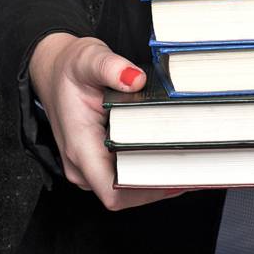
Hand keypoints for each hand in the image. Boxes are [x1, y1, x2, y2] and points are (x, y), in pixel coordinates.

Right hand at [30, 31, 185, 209]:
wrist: (53, 69)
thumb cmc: (70, 68)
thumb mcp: (89, 58)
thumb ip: (111, 67)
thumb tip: (135, 79)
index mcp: (80, 147)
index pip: (112, 192)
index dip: (147, 192)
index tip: (179, 177)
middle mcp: (82, 165)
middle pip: (126, 194)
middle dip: (162, 184)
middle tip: (200, 166)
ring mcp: (90, 165)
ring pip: (127, 187)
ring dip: (158, 177)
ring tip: (195, 161)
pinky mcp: (98, 159)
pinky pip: (126, 174)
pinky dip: (150, 168)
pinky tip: (176, 153)